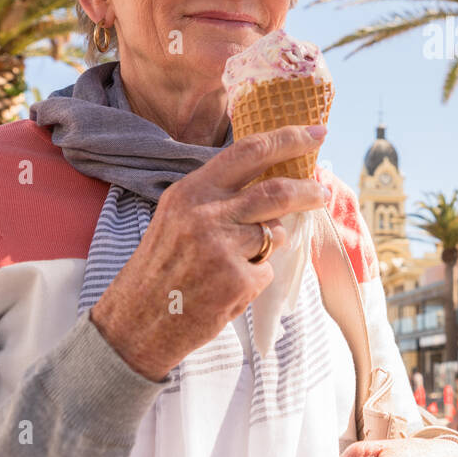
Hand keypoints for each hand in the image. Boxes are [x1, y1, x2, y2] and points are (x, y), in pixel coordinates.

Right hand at [90, 125, 328, 381]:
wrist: (135, 323)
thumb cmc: (161, 268)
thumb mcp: (177, 217)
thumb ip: (218, 196)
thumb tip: (273, 181)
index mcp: (191, 191)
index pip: (248, 152)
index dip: (287, 139)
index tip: (317, 132)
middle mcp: (205, 214)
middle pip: (275, 191)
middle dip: (308, 190)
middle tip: (322, 193)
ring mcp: (222, 248)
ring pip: (274, 234)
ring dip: (269, 244)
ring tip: (238, 261)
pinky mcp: (236, 281)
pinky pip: (266, 270)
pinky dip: (255, 277)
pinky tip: (226, 288)